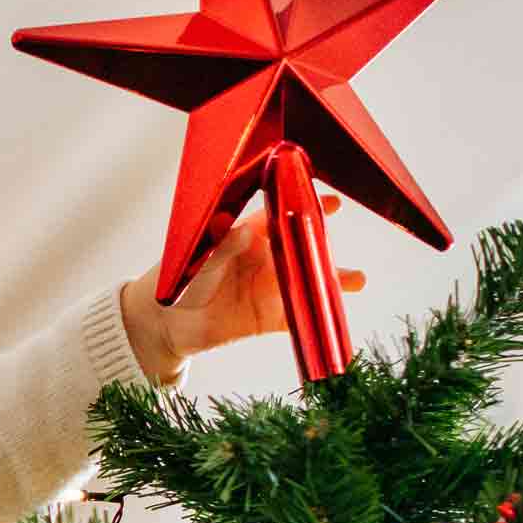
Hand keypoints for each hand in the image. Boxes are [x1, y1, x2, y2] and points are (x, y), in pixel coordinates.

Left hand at [117, 193, 366, 384]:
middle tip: (344, 225)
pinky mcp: (267, 318)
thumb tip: (247, 231)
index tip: (328, 199)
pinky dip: (314, 318)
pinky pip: (296, 317)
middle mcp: (264, 259)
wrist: (165, 323)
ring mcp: (269, 288)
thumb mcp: (199, 259)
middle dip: (324, 242)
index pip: (279, 214)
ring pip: (306, 282)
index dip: (302, 205)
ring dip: (330, 281)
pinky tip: (333, 318)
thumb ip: (222, 246)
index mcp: (246, 235)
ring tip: (357, 280)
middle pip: (300, 248)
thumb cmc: (179, 280)